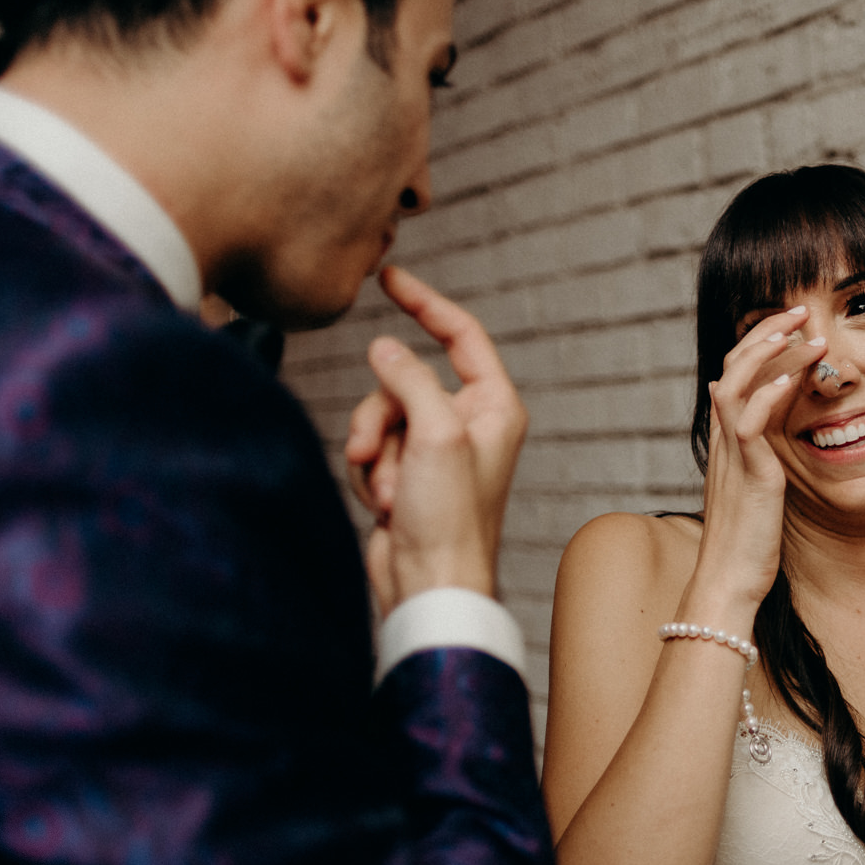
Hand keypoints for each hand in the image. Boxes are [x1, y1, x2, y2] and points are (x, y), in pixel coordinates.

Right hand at [345, 266, 526, 612]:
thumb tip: (384, 348)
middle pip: (404, 381)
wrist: (430, 586)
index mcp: (495, 407)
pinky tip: (383, 506)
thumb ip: (409, 379)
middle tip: (378, 456)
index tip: (390, 278)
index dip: (426, 303)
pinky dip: (368, 475)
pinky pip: (371, 450)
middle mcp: (469, 424)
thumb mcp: (434, 435)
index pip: (462, 335)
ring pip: (379, 416)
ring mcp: (436, 451)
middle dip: (380, 418)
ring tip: (387, 493)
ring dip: (373, 453)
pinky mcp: (407, 475)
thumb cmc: (449, 520)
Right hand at [685, 306, 824, 611]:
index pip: (736, 372)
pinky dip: (769, 395)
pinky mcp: (748, 475)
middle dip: (766, 331)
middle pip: (733, 365)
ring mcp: (733, 455)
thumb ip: (758, 457)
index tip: (791, 323)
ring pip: (737, 384)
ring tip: (805, 330)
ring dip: (771, 351)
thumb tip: (765, 435)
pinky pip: (749, 424)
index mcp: (728, 441)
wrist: (728, 583)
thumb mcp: (754, 490)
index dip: (759, 342)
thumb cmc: (746, 543)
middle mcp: (725, 440)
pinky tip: (793, 377)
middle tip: (800, 308)